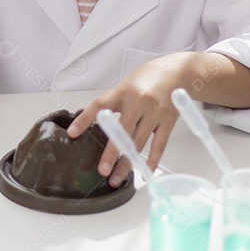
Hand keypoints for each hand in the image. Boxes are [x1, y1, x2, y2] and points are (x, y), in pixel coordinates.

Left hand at [67, 56, 184, 186]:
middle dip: (111, 154)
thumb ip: (111, 104)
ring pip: (139, 142)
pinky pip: (159, 145)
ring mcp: (155, 112)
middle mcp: (138, 102)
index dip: (85, 119)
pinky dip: (151, 160)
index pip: (100, 105)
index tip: (73, 133)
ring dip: (127, 163)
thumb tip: (93, 126)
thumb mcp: (124, 86)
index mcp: (122, 91)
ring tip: (116, 178)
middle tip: (102, 170)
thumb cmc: (146, 79)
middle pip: (122, 131)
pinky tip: (144, 172)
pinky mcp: (168, 121)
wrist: (176, 72)